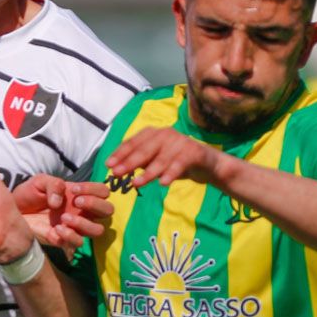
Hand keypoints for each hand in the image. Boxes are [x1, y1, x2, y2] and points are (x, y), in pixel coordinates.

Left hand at [12, 175, 113, 253]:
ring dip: (84, 223)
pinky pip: (78, 243)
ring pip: (98, 230)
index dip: (94, 190)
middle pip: (108, 210)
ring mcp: (75, 227)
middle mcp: (83, 211)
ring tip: (64, 217)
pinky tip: (56, 229)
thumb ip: (53, 184)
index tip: (74, 190)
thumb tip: (60, 202)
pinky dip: (70, 236)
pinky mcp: (65, 240)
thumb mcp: (40, 182)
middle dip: (95, 204)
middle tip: (76, 202)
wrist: (13, 210)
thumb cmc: (29, 194)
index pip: (103, 191)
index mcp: (80, 194)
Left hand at [106, 126, 222, 186]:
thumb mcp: (155, 160)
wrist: (207, 163)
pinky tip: (163, 183)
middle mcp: (166, 134)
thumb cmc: (176, 161)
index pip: (134, 141)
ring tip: (136, 183)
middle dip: (129, 161)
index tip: (108, 164)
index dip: (120, 153)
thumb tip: (116, 168)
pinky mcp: (194, 152)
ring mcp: (180, 142)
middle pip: (145, 149)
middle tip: (116, 173)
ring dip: (148, 172)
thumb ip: (140, 161)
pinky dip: (171, 173)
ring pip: (161, 159)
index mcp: (154, 133)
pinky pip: (180, 164)